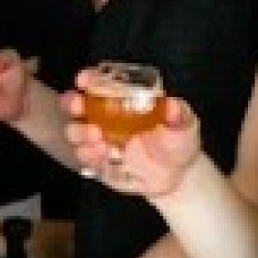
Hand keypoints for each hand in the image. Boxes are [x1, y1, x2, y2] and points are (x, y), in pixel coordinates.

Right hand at [63, 72, 202, 198]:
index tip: (84, 79)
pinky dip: (87, 156)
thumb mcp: (184, 126)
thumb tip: (172, 105)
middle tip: (79, 107)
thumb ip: (179, 115)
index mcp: (123, 100)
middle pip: (76, 105)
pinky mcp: (98, 163)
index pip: (99, 83)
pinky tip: (101, 156)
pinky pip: (84, 158)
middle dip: (72, 103)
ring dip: (79, 133)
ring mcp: (99, 141)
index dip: (89, 79)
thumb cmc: (178, 143)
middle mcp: (104, 117)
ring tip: (97, 138)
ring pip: (75, 132)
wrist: (177, 178)